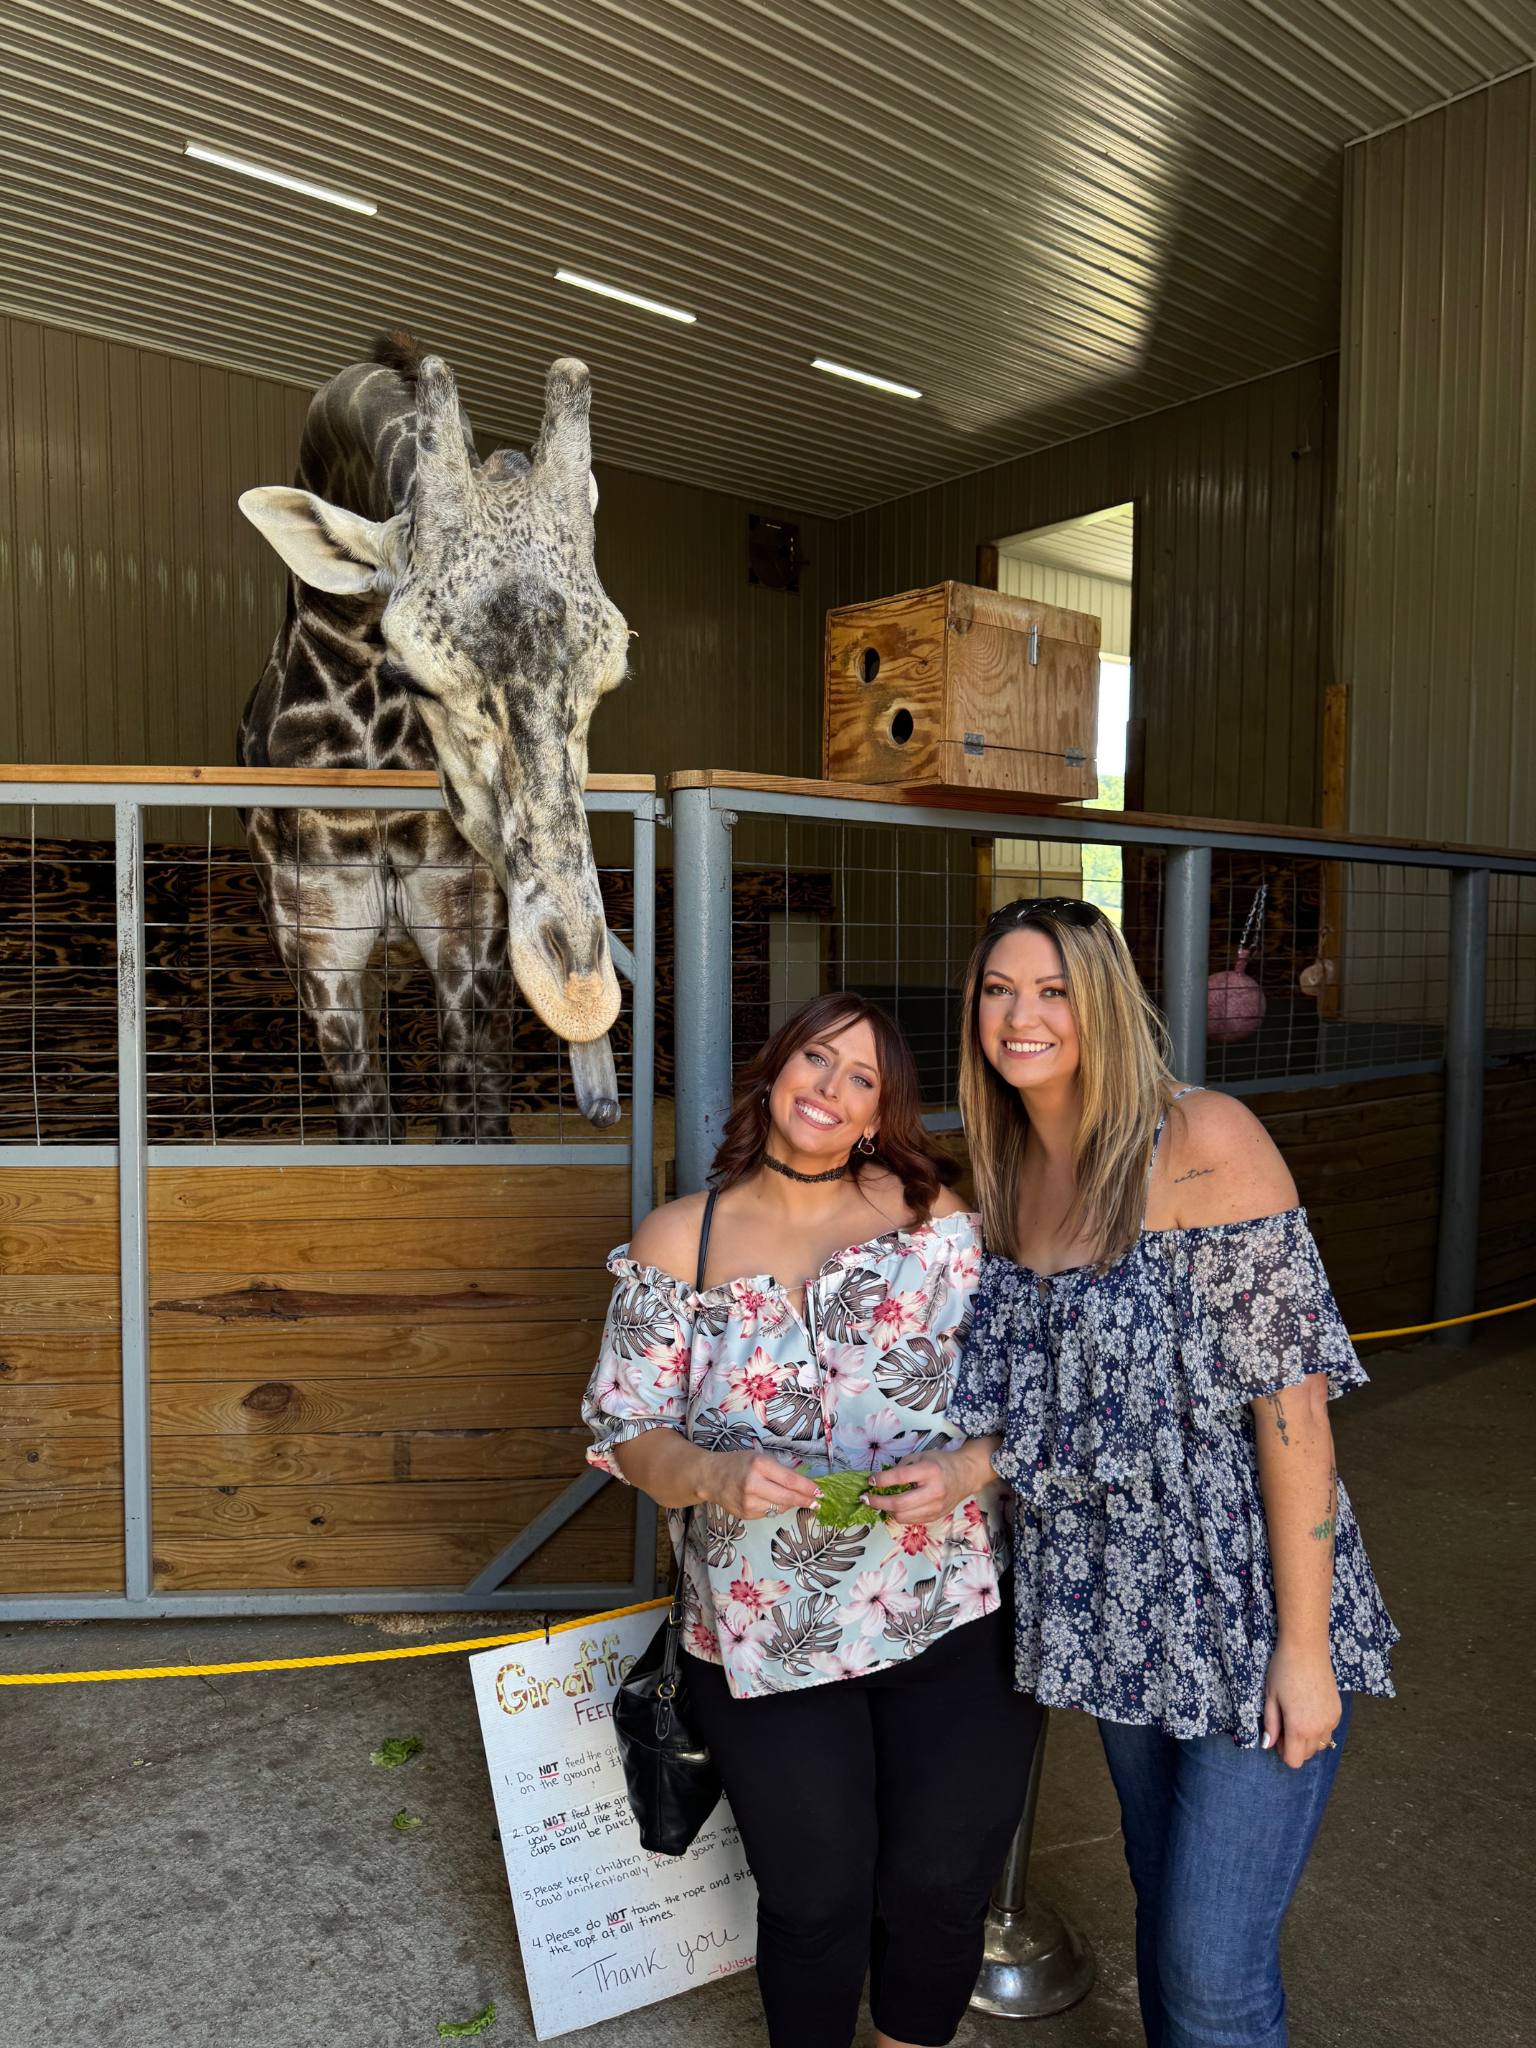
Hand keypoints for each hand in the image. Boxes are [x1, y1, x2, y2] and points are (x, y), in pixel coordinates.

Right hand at [702, 1451, 820, 1521]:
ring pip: (779, 1508)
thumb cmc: (738, 1463)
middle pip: (787, 1497)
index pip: (790, 1480)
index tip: (819, 1491)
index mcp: (759, 1465)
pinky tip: (767, 1499)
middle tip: (815, 1501)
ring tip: (790, 1497)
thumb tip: (804, 1485)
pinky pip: (768, 1513)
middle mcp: (753, 1485)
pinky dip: (773, 1507)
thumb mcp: (760, 1458)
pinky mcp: (745, 1514)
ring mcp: (748, 1502)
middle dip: (804, 1500)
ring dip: (789, 1503)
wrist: (710, 1477)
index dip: (807, 1487)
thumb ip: (780, 1471)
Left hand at [867, 1449, 975, 1526]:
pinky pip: (911, 1520)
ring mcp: (935, 1507)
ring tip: (880, 1503)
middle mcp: (933, 1491)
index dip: (881, 1480)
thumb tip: (881, 1479)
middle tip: (866, 1498)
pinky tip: (894, 1507)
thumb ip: (902, 1467)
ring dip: (887, 1511)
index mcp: (929, 1471)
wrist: (966, 1474)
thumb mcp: (921, 1456)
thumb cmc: (941, 1462)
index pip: (899, 1477)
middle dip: (878, 1502)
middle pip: (899, 1503)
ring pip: (903, 1516)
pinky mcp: (935, 1516)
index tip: (870, 1481)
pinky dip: (899, 1515)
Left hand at [1263, 1642, 1341, 1768]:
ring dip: (1308, 1739)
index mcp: (1299, 1728)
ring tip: (1298, 1716)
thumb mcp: (1270, 1698)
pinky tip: (1310, 1709)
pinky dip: (1319, 1728)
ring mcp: (1332, 1721)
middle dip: (1294, 1746)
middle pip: (1307, 1755)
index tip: (1277, 1734)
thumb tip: (1268, 1745)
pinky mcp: (1338, 1712)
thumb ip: (1271, 1725)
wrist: (1307, 1649)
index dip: (1282, 1751)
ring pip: (1320, 1745)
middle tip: (1284, 1723)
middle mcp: (1319, 1729)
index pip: (1294, 1761)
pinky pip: (1328, 1731)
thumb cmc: (1283, 1671)